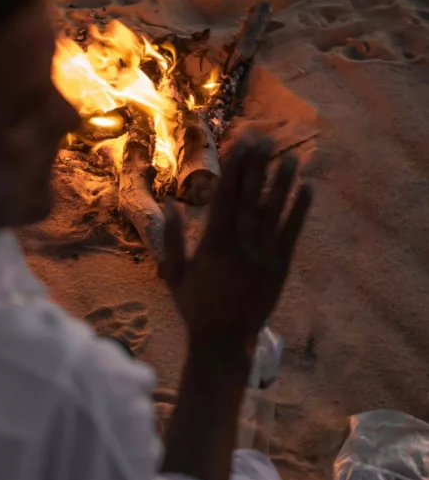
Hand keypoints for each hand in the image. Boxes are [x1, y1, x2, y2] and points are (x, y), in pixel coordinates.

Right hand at [162, 137, 311, 357]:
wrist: (223, 341)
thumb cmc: (195, 307)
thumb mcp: (174, 273)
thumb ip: (171, 239)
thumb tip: (172, 206)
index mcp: (213, 243)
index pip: (226, 197)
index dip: (235, 168)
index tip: (242, 144)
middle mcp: (239, 245)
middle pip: (250, 197)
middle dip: (258, 166)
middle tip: (266, 138)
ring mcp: (262, 256)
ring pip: (274, 212)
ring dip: (283, 183)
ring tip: (292, 157)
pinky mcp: (279, 268)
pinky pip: (292, 234)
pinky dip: (300, 211)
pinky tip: (308, 190)